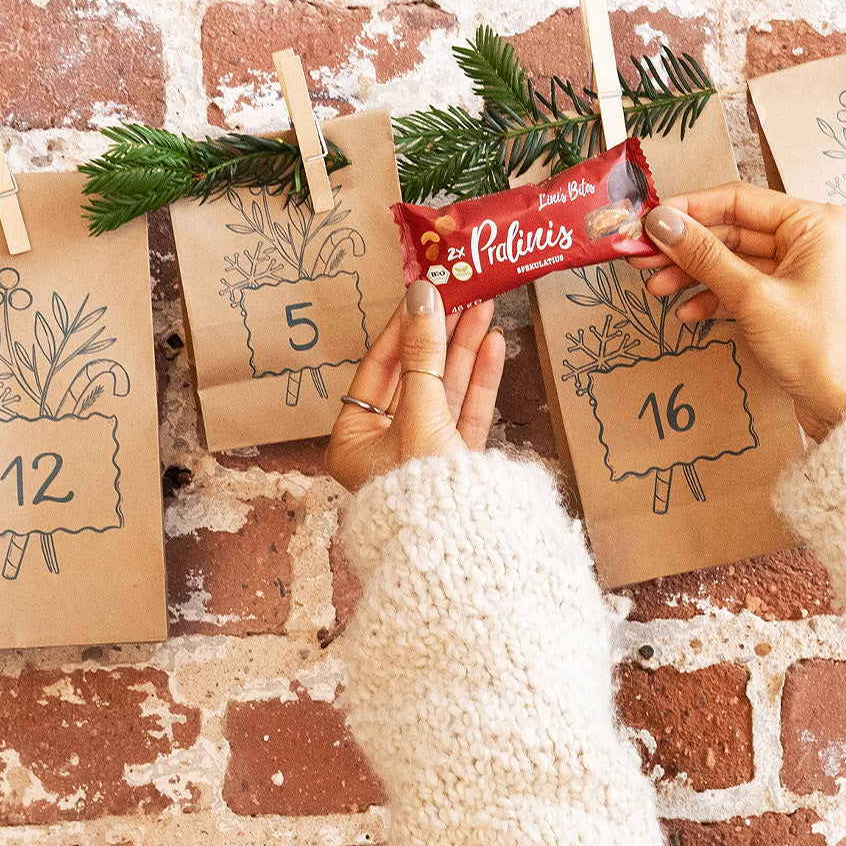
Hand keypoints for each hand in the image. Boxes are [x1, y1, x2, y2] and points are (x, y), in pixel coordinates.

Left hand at [324, 281, 505, 491]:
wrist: (463, 551)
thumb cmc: (423, 490)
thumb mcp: (420, 413)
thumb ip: (423, 353)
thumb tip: (422, 295)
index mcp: (353, 442)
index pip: (376, 370)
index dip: (401, 329)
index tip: (420, 293)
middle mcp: (385, 449)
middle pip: (414, 378)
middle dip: (440, 337)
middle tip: (459, 295)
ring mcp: (424, 457)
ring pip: (444, 392)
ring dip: (464, 351)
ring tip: (482, 309)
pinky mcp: (457, 465)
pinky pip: (465, 414)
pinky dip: (479, 380)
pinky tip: (492, 345)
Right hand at [628, 183, 845, 440]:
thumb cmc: (817, 348)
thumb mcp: (753, 297)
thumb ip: (705, 257)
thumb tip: (663, 223)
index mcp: (812, 223)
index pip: (737, 201)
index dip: (688, 209)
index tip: (648, 221)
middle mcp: (805, 240)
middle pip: (730, 231)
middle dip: (684, 248)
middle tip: (641, 257)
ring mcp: (794, 271)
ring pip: (730, 262)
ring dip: (691, 275)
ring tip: (656, 289)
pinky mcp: (783, 300)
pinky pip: (739, 288)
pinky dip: (711, 298)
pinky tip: (686, 313)